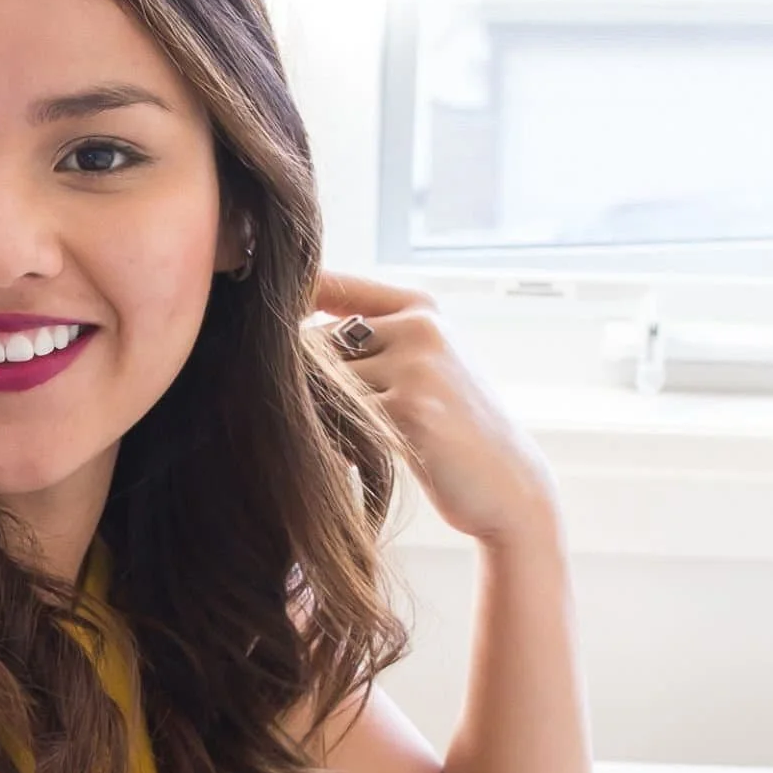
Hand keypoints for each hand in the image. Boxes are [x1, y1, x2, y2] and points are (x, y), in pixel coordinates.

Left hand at [309, 270, 556, 545]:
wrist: (509, 486)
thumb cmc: (455, 431)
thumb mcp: (425, 366)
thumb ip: (371, 341)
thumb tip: (282, 335)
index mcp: (420, 307)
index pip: (330, 286)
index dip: (288, 309)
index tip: (263, 337)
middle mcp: (419, 326)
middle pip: (316, 343)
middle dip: (306, 386)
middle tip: (318, 421)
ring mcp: (416, 365)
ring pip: (323, 382)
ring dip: (317, 417)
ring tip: (341, 442)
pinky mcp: (409, 409)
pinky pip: (339, 416)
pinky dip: (335, 442)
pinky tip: (353, 459)